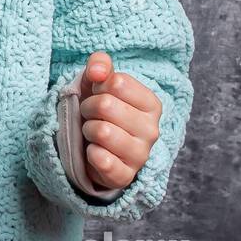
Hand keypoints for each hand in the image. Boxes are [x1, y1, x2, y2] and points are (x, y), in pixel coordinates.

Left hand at [77, 51, 162, 190]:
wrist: (96, 146)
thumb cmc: (100, 109)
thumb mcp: (99, 81)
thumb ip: (100, 64)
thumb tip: (97, 70)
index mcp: (151, 104)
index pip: (116, 82)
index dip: (98, 85)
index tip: (99, 94)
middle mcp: (152, 130)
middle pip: (106, 105)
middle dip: (89, 107)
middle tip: (91, 114)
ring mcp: (141, 155)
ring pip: (101, 131)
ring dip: (88, 128)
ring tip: (93, 132)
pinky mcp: (126, 176)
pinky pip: (101, 159)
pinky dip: (90, 152)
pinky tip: (95, 151)